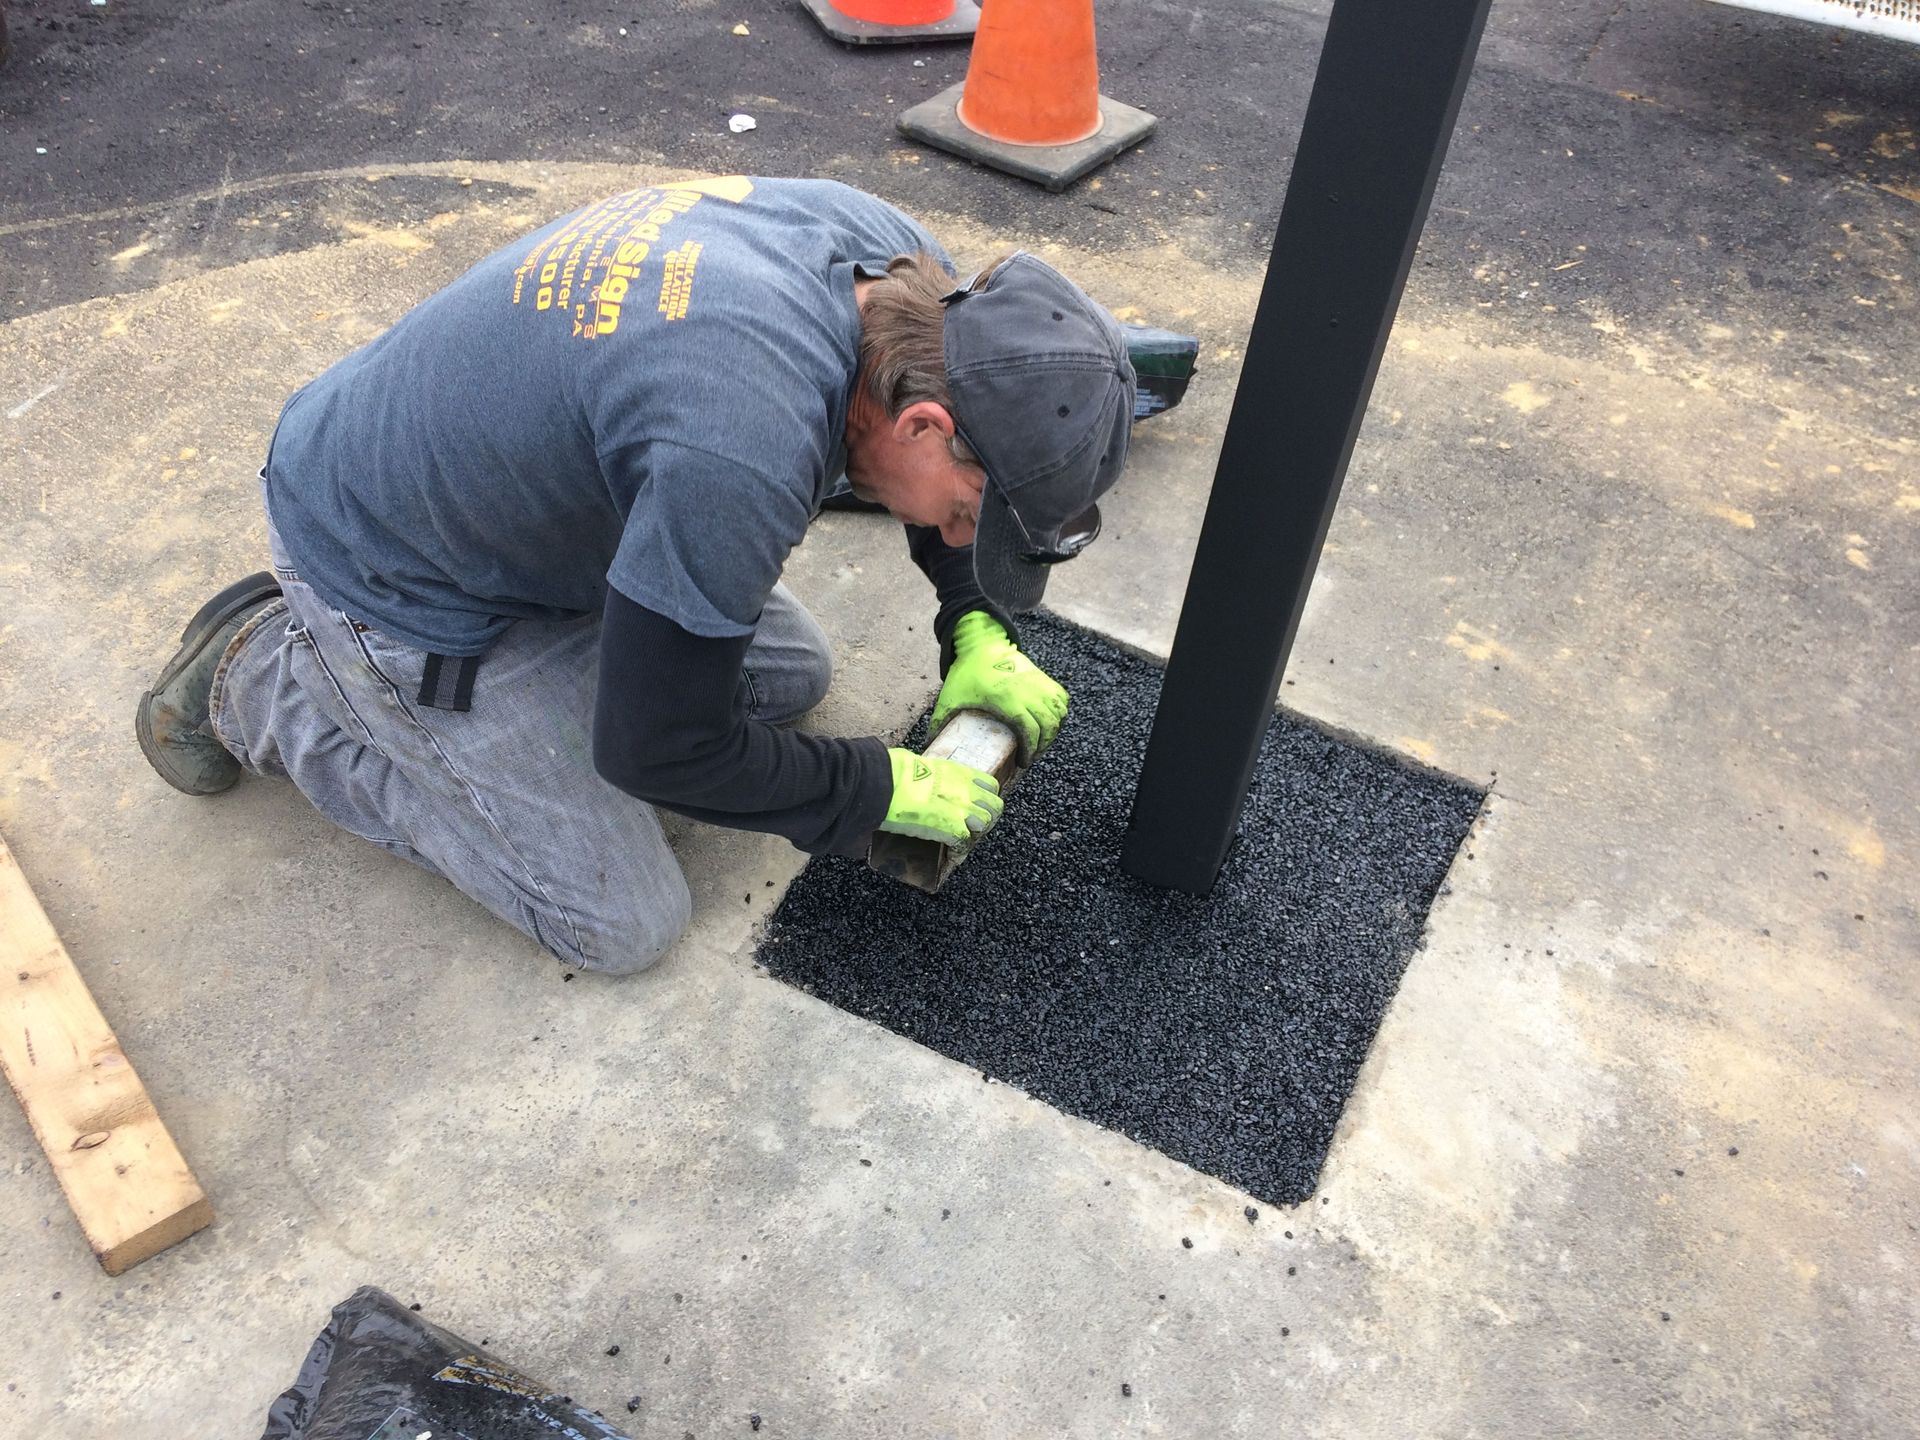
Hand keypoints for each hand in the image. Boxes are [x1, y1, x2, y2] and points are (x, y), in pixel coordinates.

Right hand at [880, 747, 1003, 845]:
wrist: (887, 783)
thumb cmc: (895, 771)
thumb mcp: (924, 766)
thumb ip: (935, 776)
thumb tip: (925, 779)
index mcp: (959, 773)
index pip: (990, 786)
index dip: (986, 798)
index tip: (978, 806)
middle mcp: (966, 790)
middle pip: (995, 806)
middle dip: (987, 818)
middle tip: (974, 827)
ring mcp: (961, 809)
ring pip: (984, 824)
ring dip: (975, 833)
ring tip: (962, 839)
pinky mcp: (952, 828)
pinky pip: (965, 844)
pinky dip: (959, 852)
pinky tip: (951, 855)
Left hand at [930, 612, 1068, 762]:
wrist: (981, 643)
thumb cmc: (966, 672)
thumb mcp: (950, 697)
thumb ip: (940, 721)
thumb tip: (928, 745)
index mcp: (1006, 699)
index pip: (1029, 730)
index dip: (1031, 750)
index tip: (1023, 761)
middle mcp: (1027, 690)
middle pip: (1048, 726)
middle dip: (1043, 745)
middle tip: (1031, 756)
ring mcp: (1037, 682)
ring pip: (1058, 713)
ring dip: (1053, 731)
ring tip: (1040, 742)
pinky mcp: (1042, 677)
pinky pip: (1061, 698)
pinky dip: (1060, 712)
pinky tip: (1050, 722)